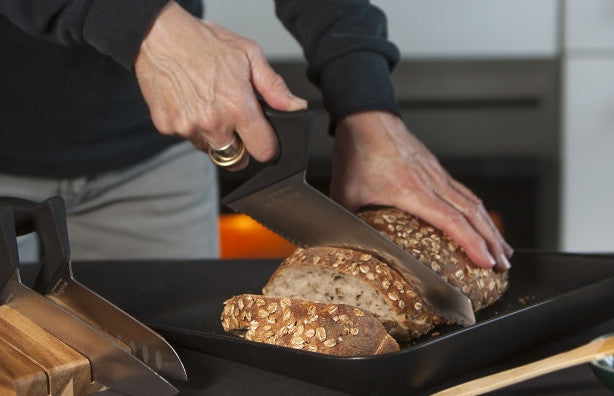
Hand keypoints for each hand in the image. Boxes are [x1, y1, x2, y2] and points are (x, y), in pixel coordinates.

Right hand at [134, 1, 306, 169]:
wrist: (157, 35)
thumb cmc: (202, 41)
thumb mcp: (248, 55)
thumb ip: (273, 86)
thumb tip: (294, 106)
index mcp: (237, 108)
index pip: (262, 150)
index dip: (266, 146)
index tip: (263, 139)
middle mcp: (212, 123)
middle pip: (235, 156)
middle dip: (239, 144)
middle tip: (233, 120)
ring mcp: (187, 127)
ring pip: (210, 148)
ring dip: (213, 136)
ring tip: (208, 105)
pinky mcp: (166, 127)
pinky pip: (186, 137)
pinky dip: (190, 125)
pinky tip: (190, 102)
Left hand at [330, 111, 512, 270]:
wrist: (366, 116)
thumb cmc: (356, 153)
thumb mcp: (345, 193)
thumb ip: (348, 222)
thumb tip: (345, 246)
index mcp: (411, 190)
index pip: (450, 220)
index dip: (472, 243)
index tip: (487, 262)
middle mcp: (431, 182)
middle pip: (472, 214)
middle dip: (492, 242)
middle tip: (504, 266)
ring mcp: (436, 174)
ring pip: (472, 202)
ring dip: (490, 228)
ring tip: (503, 250)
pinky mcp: (435, 169)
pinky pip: (463, 192)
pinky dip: (478, 211)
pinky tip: (482, 222)